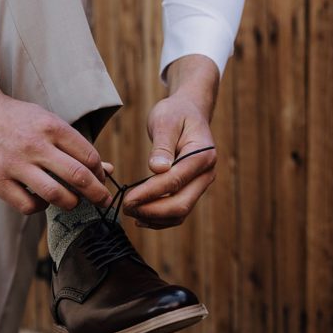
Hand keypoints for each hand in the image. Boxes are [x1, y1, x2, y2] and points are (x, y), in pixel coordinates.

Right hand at [0, 54, 110, 214]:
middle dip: (97, 194)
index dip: (100, 173)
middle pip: (78, 177)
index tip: (100, 179)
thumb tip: (108, 170)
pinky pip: (28, 205)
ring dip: (71, 203)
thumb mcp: (50, 123)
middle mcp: (35, 145)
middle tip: (103, 201)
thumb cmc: (20, 120)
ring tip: (73, 201)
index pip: (89, 157)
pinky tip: (41, 199)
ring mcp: (14, 163)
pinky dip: (41, 206)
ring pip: (55, 194)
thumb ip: (77, 147)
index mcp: (52, 127)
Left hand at [123, 55, 218, 228]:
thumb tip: (157, 169)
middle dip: (151, 211)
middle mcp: (206, 174)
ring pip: (180, 213)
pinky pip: (178, 212)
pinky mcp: (192, 190)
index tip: (127, 198)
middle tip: (126, 209)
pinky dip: (160, 219)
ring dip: (154, 218)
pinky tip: (141, 217)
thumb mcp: (166, 121)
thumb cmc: (176, 114)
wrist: (190, 112)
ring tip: (131, 213)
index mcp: (203, 155)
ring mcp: (201, 184)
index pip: (175, 180)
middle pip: (181, 204)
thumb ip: (162, 146)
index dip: (150, 193)